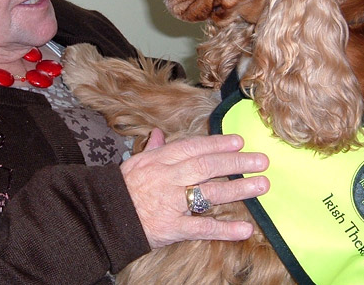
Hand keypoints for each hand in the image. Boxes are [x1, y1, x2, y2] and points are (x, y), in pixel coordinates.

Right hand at [120, 128, 268, 248]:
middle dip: (236, 162)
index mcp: (160, 160)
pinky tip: (245, 229)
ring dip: (238, 189)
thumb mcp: (135, 162)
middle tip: (261, 161)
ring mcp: (171, 202)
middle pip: (207, 166)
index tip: (239, 141)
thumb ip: (153, 148)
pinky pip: (202, 228)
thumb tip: (161, 134)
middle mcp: (168, 178)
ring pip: (210, 192)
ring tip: (261, 185)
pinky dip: (224, 229)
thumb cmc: (121, 188)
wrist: (102, 216)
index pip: (194, 147)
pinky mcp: (172, 227)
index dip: (218, 143)